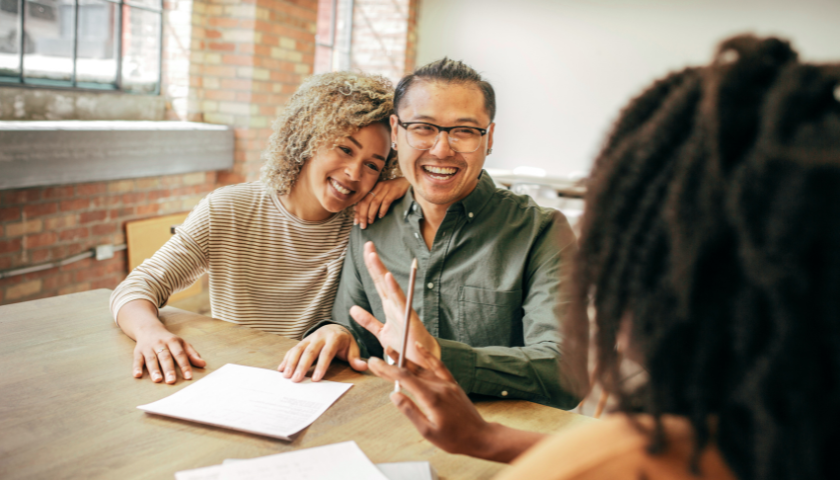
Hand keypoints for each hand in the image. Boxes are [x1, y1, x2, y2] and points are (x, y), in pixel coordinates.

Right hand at [133, 326, 204, 383]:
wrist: (148, 328)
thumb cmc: (168, 340)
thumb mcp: (182, 343)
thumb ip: (192, 354)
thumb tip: (203, 364)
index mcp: (173, 341)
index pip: (180, 354)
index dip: (185, 365)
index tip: (188, 377)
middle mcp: (160, 344)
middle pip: (165, 357)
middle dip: (169, 369)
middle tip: (172, 381)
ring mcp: (148, 348)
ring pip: (151, 359)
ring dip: (154, 369)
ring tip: (157, 380)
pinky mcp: (138, 352)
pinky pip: (137, 360)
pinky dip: (136, 367)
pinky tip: (137, 375)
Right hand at [278, 324, 366, 381]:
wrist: (335, 328)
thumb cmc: (344, 342)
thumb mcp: (353, 348)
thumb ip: (355, 358)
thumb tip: (363, 366)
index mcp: (334, 338)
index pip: (327, 353)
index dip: (321, 366)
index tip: (316, 379)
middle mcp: (320, 336)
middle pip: (309, 352)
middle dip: (302, 366)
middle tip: (296, 380)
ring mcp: (310, 338)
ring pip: (298, 349)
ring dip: (291, 363)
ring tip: (286, 376)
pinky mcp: (303, 341)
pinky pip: (293, 349)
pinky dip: (286, 359)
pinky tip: (281, 369)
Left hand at [350, 241, 440, 367]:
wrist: (421, 361)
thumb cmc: (405, 345)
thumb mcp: (381, 332)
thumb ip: (368, 320)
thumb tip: (353, 308)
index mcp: (389, 306)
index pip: (378, 282)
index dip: (371, 267)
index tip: (367, 250)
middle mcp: (395, 304)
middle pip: (382, 280)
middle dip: (375, 262)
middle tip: (368, 244)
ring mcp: (402, 309)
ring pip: (389, 286)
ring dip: (380, 270)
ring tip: (372, 255)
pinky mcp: (408, 318)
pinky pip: (399, 302)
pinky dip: (394, 289)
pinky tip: (387, 276)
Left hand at [354, 177, 408, 228]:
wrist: (406, 182)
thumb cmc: (391, 189)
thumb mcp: (379, 193)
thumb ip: (369, 199)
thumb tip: (356, 209)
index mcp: (372, 187)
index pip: (361, 200)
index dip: (357, 212)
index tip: (356, 222)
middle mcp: (377, 187)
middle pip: (366, 201)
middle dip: (363, 215)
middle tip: (362, 225)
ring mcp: (385, 188)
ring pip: (375, 202)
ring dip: (371, 214)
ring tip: (370, 222)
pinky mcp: (394, 191)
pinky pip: (386, 202)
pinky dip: (382, 210)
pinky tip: (381, 216)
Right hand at [368, 344, 494, 456]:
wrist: (479, 436)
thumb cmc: (454, 438)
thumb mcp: (427, 431)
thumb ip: (410, 411)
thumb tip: (394, 395)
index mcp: (431, 397)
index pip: (404, 379)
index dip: (387, 370)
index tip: (374, 364)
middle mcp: (439, 386)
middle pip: (410, 371)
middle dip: (391, 364)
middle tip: (374, 359)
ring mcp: (446, 383)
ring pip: (422, 367)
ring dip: (405, 359)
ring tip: (391, 350)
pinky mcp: (452, 384)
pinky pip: (438, 365)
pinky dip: (428, 355)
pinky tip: (419, 348)